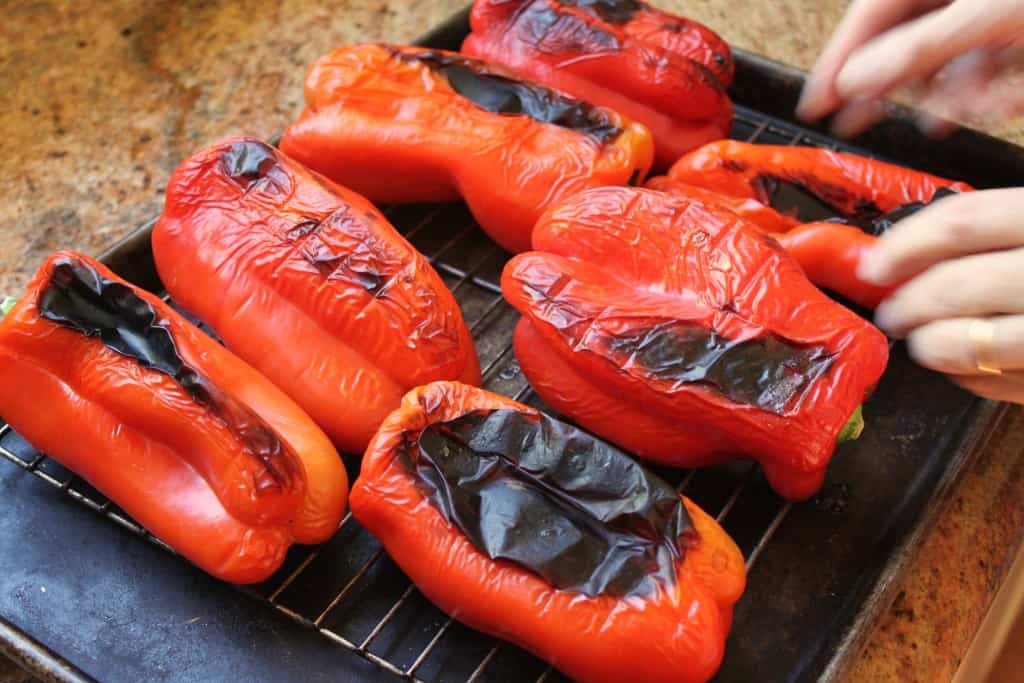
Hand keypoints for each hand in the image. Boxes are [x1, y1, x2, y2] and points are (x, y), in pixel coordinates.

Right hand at [797, 0, 1023, 136]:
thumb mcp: (983, 14)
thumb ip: (918, 48)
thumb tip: (856, 79)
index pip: (864, 18)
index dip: (835, 65)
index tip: (814, 104)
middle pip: (899, 46)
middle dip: (892, 90)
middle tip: (854, 124)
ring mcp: (979, 12)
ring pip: (943, 67)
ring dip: (955, 98)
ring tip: (973, 110)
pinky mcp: (1008, 32)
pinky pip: (981, 71)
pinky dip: (988, 93)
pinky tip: (1004, 102)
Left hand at [858, 189, 1023, 402]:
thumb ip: (1011, 224)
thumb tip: (924, 245)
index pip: (965, 221)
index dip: (907, 244)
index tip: (875, 264)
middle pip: (960, 285)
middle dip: (910, 302)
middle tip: (893, 311)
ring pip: (974, 344)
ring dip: (933, 346)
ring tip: (925, 343)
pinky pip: (1006, 385)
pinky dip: (974, 379)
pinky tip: (969, 369)